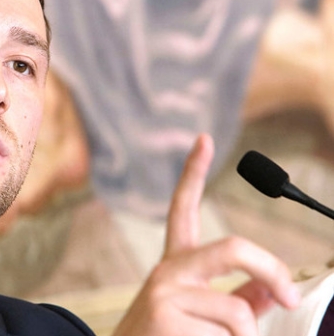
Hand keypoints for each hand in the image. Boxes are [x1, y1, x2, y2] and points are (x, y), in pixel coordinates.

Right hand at [112, 134, 299, 335]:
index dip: (193, 172)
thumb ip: (240, 300)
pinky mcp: (165, 316)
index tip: (204, 140)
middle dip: (270, 269)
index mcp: (175, 266)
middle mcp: (167, 271)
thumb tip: (276, 290)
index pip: (183, 210)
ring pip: (238, 313)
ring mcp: (164, 292)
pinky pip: (228, 334)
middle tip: (290, 296)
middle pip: (231, 248)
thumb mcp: (202, 316)